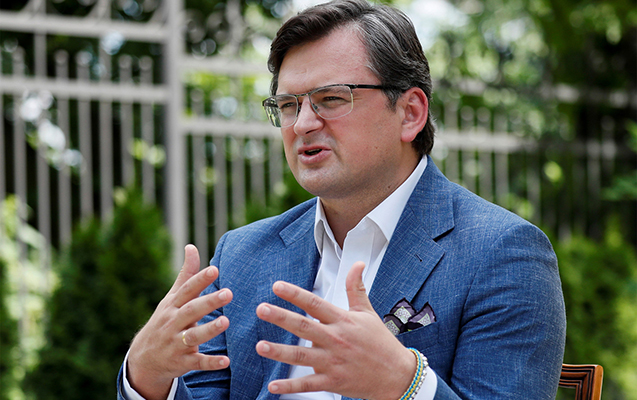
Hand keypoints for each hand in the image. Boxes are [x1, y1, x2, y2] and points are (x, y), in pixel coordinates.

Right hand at [127, 244, 232, 399]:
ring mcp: (176, 343)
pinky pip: (197, 362)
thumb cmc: (164, 321)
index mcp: (172, 306)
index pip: (186, 290)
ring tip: (226, 322)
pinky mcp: (182, 362)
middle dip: (208, 302)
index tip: (214, 270)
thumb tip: (192, 246)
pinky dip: (211, 362)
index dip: (199, 280)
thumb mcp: (172, 298)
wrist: (144, 359)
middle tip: (228, 293)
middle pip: (191, 311)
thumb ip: (186, 275)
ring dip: (209, 329)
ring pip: (193, 336)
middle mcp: (173, 323)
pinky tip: (226, 361)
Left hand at [255, 261, 415, 399]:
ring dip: (280, 352)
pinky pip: (308, 384)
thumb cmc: (381, 343)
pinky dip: (290, 386)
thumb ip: (356, 288)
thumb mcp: (368, 313)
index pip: (315, 304)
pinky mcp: (333, 382)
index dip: (296, 294)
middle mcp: (336, 339)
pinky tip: (272, 385)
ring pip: (302, 356)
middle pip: (304, 326)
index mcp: (343, 321)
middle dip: (281, 317)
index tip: (277, 286)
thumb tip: (357, 263)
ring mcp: (334, 362)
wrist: (398, 375)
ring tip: (260, 346)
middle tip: (261, 309)